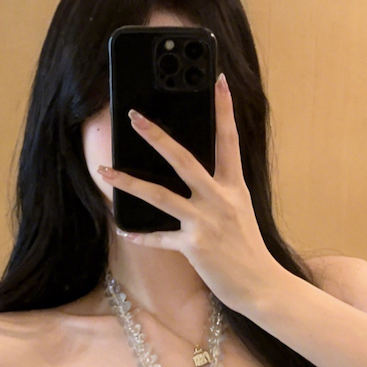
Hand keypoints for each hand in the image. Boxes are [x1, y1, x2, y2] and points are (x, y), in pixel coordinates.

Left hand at [97, 73, 280, 309]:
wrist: (261, 286)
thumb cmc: (249, 249)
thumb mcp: (241, 211)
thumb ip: (220, 191)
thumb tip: (195, 176)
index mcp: (234, 187)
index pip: (229, 140)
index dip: (224, 109)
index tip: (218, 81)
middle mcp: (219, 199)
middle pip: (183, 159)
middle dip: (156, 136)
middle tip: (134, 117)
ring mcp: (205, 222)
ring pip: (160, 196)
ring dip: (129, 183)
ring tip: (105, 171)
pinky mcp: (194, 246)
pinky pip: (160, 238)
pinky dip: (141, 235)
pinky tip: (125, 230)